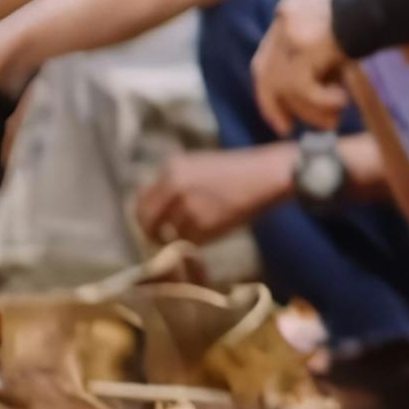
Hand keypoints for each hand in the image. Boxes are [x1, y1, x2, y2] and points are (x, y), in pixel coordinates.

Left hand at [134, 146, 297, 246]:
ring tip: (204, 228)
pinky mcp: (203, 224)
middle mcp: (173, 186)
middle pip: (148, 220)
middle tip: (164, 241)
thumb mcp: (199, 167)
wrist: (266, 175)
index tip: (155, 226)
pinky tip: (216, 229)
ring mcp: (187, 206)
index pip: (142, 201)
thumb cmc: (238, 171)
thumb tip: (159, 211)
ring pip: (172, 233)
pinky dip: (201, 241)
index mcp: (171, 169)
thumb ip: (175, 184)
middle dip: (154, 234)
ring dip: (184, 237)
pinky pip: (192, 241)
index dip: (146, 218)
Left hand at [253, 0, 351, 132]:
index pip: (268, 54)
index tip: (282, 112)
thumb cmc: (386, 4)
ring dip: (308, 110)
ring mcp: (292, 32)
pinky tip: (343, 100)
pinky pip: (301, 88)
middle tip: (288, 129)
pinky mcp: (305, 46)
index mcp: (293, 8)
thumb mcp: (352, 23)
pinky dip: (321, 102)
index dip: (273, 87)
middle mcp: (285, 19)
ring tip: (335, 119)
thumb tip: (347, 78)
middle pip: (264, 72)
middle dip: (275, 106)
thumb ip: (340, 48)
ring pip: (283, 86)